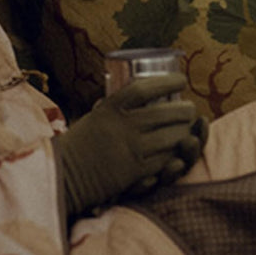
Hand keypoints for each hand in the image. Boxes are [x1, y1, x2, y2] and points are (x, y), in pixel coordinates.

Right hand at [56, 73, 207, 217]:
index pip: (145, 88)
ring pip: (171, 138)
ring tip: (190, 128)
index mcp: (111, 107)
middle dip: (185, 110)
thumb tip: (141, 92)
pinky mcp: (135, 172)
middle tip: (190, 108)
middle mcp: (122, 125)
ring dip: (186, 133)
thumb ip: (119, 106)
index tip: (182, 79)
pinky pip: (165, 161)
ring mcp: (130, 149)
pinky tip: (179, 151)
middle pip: (166, 112)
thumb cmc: (81, 142)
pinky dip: (176, 155)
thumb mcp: (97, 116)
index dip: (168, 81)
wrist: (65, 175)